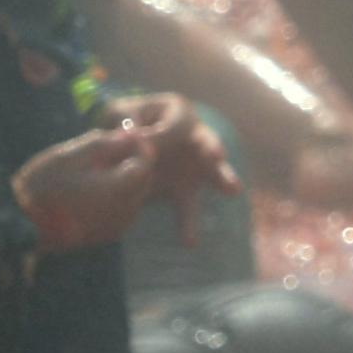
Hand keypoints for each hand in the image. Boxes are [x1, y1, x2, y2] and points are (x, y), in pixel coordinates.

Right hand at [12, 125, 164, 251]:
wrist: (26, 225)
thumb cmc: (43, 186)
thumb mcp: (68, 155)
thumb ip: (102, 143)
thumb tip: (129, 132)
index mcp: (117, 190)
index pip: (146, 163)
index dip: (140, 145)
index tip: (127, 133)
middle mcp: (125, 210)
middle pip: (144, 179)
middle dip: (133, 160)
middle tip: (110, 146)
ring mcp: (120, 225)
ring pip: (137, 193)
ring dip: (125, 176)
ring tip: (97, 165)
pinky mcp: (112, 232)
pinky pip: (126, 207)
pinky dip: (119, 193)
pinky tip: (94, 185)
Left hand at [101, 93, 241, 245]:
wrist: (120, 146)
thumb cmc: (124, 121)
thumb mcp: (119, 112)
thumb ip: (125, 119)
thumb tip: (134, 136)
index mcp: (178, 111)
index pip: (177, 123)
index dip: (161, 134)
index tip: (142, 141)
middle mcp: (194, 137)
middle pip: (208, 142)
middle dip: (212, 149)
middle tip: (216, 157)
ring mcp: (194, 165)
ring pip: (212, 174)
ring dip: (222, 179)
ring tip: (233, 189)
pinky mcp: (186, 189)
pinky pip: (189, 207)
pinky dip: (189, 224)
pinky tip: (189, 241)